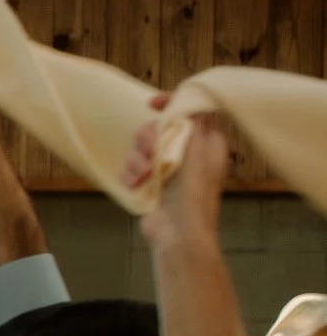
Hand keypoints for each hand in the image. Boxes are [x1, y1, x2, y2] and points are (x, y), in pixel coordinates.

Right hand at [139, 102, 229, 253]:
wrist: (178, 235)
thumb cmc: (194, 196)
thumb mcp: (197, 152)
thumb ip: (192, 124)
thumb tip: (187, 100)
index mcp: (205, 142)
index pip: (190, 110)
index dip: (171, 102)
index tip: (152, 104)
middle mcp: (187, 151)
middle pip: (159, 127)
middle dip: (148, 139)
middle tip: (149, 152)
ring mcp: (167, 167)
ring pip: (142, 147)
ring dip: (136, 160)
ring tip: (142, 177)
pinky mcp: (150, 183)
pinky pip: (132, 167)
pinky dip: (129, 174)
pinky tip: (133, 185)